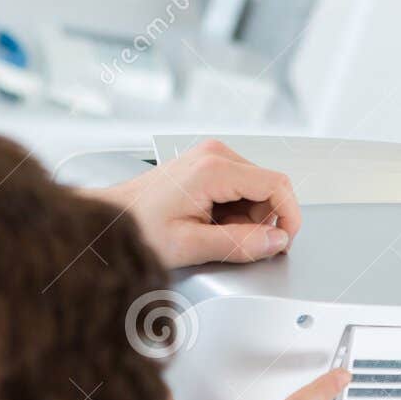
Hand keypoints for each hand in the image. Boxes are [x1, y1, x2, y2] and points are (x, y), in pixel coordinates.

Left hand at [91, 139, 301, 267]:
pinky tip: (212, 222)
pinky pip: (242, 189)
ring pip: (258, 190)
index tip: (283, 241)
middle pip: (270, 187)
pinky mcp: (209, 164)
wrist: (111, 216)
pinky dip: (236, 211)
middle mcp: (216, 154)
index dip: (289, 217)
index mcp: (214, 169)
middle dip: (264, 221)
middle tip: (236, 242)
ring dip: (248, 217)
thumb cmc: (139, 227)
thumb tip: (276, 241)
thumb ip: (240, 244)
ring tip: (216, 231)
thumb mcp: (191, 245)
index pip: (277, 185)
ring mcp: (212, 157)